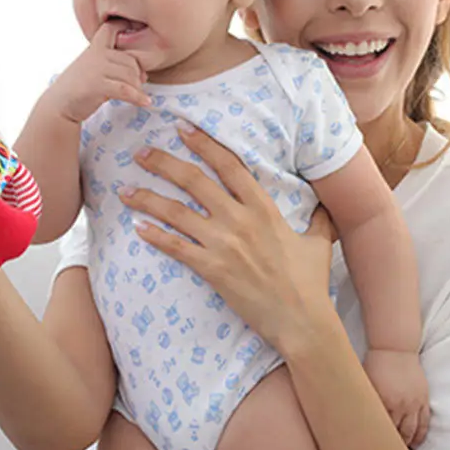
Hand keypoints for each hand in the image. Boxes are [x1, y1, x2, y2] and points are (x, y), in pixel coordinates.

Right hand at [40, 21, 150, 123]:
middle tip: (139, 84)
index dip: (125, 26)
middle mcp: (96, 54)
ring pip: (130, 75)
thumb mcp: (94, 68)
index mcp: (95, 47)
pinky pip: (126, 90)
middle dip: (138, 74)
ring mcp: (97, 69)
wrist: (60, 104)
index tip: (137, 30)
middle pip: (130, 59)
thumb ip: (114, 66)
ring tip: (139, 96)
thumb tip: (143, 74)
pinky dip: (138, 97)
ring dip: (138, 88)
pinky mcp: (99, 85)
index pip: (111, 28)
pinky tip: (145, 102)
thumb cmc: (79, 87)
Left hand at [117, 122, 336, 354]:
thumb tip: (324, 207)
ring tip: (125, 189)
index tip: (183, 128)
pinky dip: (155, 236)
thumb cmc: (310, 283)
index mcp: (264, 208)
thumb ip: (317, 220)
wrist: (301, 320)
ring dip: (148, 199)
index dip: (204, 144)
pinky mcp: (211, 270)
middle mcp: (240, 220)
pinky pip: (176, 248)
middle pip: (195, 182)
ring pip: (177, 213)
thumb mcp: (318, 243)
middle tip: (141, 153)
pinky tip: (137, 227)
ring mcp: (224, 245)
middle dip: (164, 163)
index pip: (229, 165)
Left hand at [363, 348, 430, 448]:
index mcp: (383, 401)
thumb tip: (346, 418)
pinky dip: (420, 435)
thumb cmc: (374, 364)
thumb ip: (359, 400)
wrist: (395, 348)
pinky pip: (424, 422)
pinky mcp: (423, 399)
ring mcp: (414, 403)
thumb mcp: (362, 382)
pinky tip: (416, 443)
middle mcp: (400, 405)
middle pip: (397, 435)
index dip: (375, 444)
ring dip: (407, 446)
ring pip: (412, 432)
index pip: (379, 430)